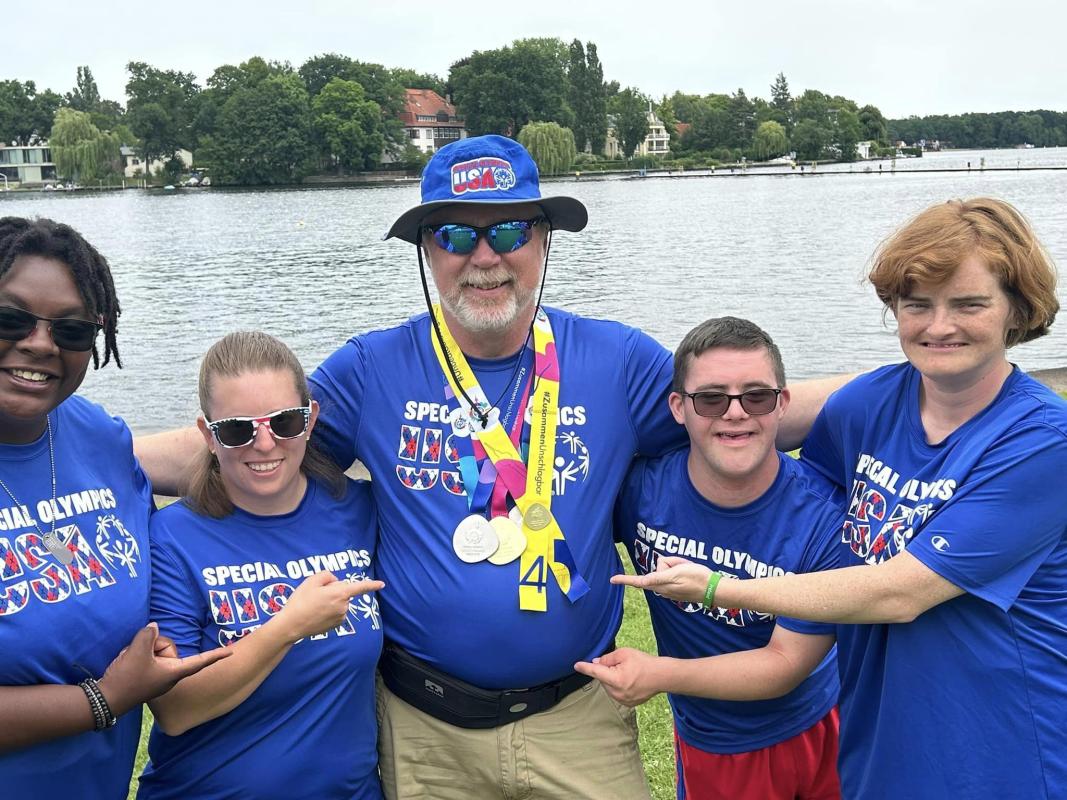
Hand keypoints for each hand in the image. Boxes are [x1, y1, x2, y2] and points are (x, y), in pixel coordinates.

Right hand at [98, 623, 231, 715]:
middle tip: (139, 655)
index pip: (200, 660)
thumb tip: (153, 627)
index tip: (232, 652)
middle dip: (152, 645)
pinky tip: (124, 663)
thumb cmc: (128, 679)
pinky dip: (133, 655)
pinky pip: (142, 655)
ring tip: (129, 661)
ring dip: (139, 650)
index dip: (216, 655)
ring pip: (153, 649)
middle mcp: (169, 674)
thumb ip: (148, 635)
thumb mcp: (137, 651)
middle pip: (167, 646)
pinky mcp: (144, 674)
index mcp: (175, 672)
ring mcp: (156, 674)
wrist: (105, 698)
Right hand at [273, 571, 383, 643]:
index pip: (359, 587)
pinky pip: (335, 612)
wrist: (291, 625)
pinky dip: (328, 610)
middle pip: (343, 591)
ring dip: (330, 601)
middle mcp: (344, 606)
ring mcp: (341, 617)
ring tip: (313, 605)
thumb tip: (334, 582)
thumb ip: (327, 575)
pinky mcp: (336, 625)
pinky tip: (316, 613)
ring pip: (339, 602)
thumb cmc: (301, 601)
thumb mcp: (311, 581)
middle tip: (315, 594)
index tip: (382, 584)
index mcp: (340, 593)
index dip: (371, 584)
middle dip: (333, 590)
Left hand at [574, 648, 661, 706]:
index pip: (596, 672)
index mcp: (616, 679)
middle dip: (607, 671)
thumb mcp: (624, 653)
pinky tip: (630, 680)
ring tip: (628, 673)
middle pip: (603, 679)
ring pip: (609, 687)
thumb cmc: (644, 663)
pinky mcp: (628, 704)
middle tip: (621, 665)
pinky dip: (618, 686)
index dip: (585, 668)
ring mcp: (623, 700)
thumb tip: (596, 663)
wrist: (661, 676)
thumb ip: (608, 658)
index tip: (576, 665)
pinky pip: (616, 693)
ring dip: (612, 679)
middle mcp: (617, 693)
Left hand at [611, 556, 711, 604]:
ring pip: (667, 567)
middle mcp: (662, 588)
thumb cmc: (696, 578)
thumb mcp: (676, 573)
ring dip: (676, 565)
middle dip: (668, 563)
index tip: (612, 579)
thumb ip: (658, 577)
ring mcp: (670, 588)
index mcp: (660, 584)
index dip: (625, 580)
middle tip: (681, 567)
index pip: (639, 581)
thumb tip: (644, 581)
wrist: (713, 588)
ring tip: (688, 570)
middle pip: (658, 566)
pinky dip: (681, 568)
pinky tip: (690, 573)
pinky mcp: (677, 587)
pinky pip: (675, 571)